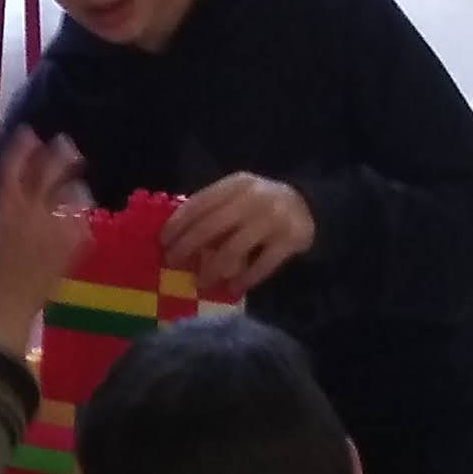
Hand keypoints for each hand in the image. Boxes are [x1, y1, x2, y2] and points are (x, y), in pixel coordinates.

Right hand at [0, 130, 93, 359]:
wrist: (9, 303)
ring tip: (73, 179)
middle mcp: (32, 214)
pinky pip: (82, 217)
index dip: (22, 146)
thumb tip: (14, 172)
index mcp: (5, 209)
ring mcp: (56, 229)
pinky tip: (75, 210)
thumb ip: (0, 197)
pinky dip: (79, 210)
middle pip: (49, 173)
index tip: (29, 132)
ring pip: (71, 193)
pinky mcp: (72, 245)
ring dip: (72, 182)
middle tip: (65, 143)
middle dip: (59, 154)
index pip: (14, 167)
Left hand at [164, 173, 316, 298]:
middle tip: (173, 263)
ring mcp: (273, 219)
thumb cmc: (261, 204)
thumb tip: (177, 236)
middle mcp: (253, 198)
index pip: (199, 203)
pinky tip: (233, 289)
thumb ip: (214, 210)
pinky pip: (261, 265)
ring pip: (233, 249)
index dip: (178, 223)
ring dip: (213, 268)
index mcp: (236, 184)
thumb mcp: (238, 197)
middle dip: (187, 246)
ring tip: (201, 282)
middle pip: (211, 226)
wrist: (309, 205)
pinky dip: (245, 279)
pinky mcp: (290, 240)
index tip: (162, 242)